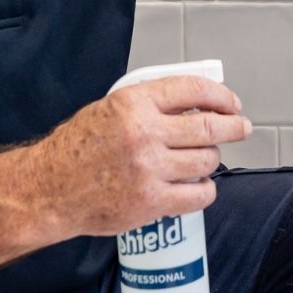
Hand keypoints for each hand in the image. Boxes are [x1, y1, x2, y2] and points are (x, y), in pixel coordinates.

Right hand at [34, 76, 250, 238]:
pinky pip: (198, 195)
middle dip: (233, 126)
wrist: (51, 187)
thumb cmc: (79, 146)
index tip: (231, 103)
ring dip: (213, 159)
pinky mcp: (151, 202)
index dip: (221, 95)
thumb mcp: (113, 106)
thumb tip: (196, 102)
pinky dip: (206, 189)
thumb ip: (152, 102)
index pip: (194, 90)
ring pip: (206, 161)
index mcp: (135, 102)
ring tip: (205, 158)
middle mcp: (145, 133)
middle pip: (210, 128)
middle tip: (241, 127)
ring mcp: (149, 169)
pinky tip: (199, 184)